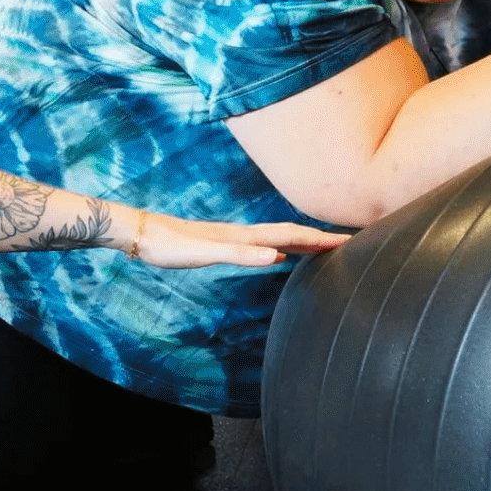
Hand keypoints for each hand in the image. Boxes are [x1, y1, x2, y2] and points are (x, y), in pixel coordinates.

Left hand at [118, 209, 351, 268]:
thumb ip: (241, 254)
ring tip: (322, 246)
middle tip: (347, 241)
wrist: (142, 234)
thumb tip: (276, 256)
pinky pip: (261, 245)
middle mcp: (243, 234)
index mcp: (245, 236)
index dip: (320, 239)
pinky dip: (278, 248)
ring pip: (277, 237)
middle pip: (290, 234)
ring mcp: (233, 237)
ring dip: (302, 241)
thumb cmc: (171, 245)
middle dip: (319, 237)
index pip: (291, 236)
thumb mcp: (205, 253)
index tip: (348, 240)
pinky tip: (278, 255)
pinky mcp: (221, 243)